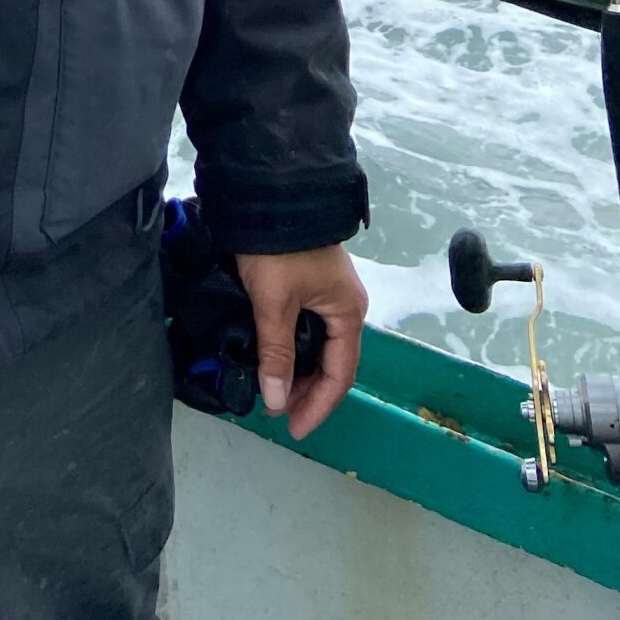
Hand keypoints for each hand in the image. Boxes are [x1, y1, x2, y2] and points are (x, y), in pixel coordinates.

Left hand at [234, 243, 366, 440]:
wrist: (271, 191)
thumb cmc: (277, 249)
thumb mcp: (273, 302)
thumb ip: (276, 352)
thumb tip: (275, 401)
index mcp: (348, 312)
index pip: (339, 375)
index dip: (317, 406)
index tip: (293, 428)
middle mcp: (345, 305)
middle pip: (332, 362)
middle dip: (307, 391)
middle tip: (277, 411)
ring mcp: (328, 292)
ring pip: (318, 345)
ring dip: (298, 370)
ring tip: (272, 388)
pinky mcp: (310, 282)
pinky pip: (307, 328)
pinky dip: (292, 348)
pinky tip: (272, 356)